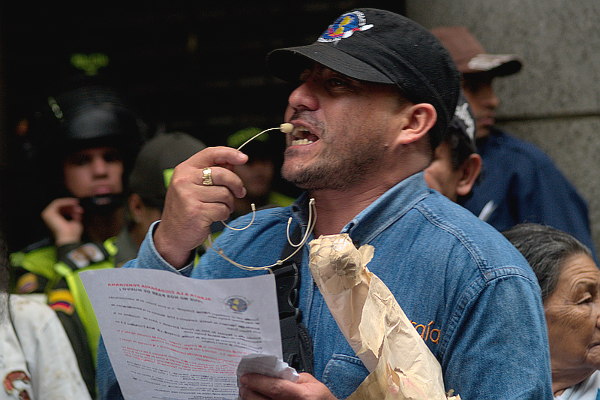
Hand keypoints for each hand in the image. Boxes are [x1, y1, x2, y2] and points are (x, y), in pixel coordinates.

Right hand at [41, 197, 83, 245]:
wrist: (68, 239)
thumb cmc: (72, 234)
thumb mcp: (75, 222)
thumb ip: (75, 216)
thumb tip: (78, 210)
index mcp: (54, 220)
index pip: (62, 210)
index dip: (71, 208)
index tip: (80, 209)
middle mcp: (49, 218)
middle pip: (61, 206)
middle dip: (72, 206)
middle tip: (80, 208)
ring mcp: (47, 215)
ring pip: (59, 203)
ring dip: (70, 204)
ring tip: (78, 206)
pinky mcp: (48, 212)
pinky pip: (57, 203)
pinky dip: (66, 201)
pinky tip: (74, 203)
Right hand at [154, 146, 247, 266]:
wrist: (172, 235)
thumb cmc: (187, 208)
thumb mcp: (194, 185)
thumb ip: (212, 173)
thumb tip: (234, 162)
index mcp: (185, 169)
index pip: (210, 153)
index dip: (230, 153)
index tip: (244, 158)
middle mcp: (184, 180)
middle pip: (223, 174)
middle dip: (236, 184)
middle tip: (239, 193)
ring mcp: (189, 196)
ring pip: (225, 194)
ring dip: (229, 204)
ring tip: (220, 208)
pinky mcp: (196, 212)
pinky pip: (223, 209)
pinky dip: (224, 215)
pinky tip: (214, 217)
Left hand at [238, 373, 337, 399]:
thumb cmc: (320, 398)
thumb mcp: (311, 382)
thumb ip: (292, 377)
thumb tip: (273, 372)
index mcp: (302, 396)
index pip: (275, 388)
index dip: (258, 382)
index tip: (246, 376)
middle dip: (249, 391)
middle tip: (242, 382)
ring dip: (250, 399)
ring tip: (246, 391)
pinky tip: (254, 399)